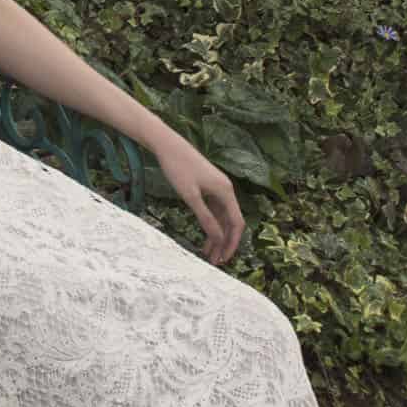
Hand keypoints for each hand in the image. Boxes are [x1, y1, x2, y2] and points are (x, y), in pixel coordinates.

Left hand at [153, 135, 244, 265]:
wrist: (169, 145)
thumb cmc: (178, 168)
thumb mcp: (190, 197)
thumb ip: (205, 217)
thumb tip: (218, 238)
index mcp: (226, 192)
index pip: (237, 223)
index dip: (232, 243)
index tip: (224, 258)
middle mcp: (226, 190)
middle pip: (231, 222)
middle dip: (225, 243)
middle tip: (215, 261)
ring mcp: (218, 188)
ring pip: (222, 218)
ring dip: (217, 236)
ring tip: (208, 254)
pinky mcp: (209, 187)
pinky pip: (214, 211)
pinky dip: (211, 225)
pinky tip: (205, 237)